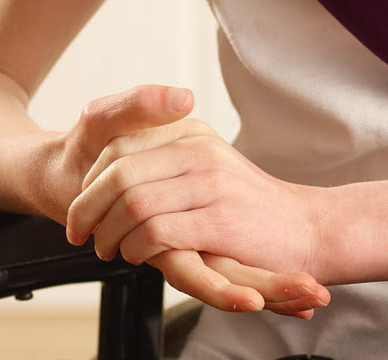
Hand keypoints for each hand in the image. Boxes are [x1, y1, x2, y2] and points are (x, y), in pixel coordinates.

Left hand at [59, 85, 328, 316]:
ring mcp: (211, 182)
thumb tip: (110, 170)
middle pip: (119, 172)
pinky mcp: (219, 219)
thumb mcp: (206, 165)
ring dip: (109, 234)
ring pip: (133, 202)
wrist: (305, 227)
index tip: (82, 207)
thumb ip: (165, 158)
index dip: (91, 179)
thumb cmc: (248, 204)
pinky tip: (139, 256)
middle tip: (83, 235)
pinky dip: (136, 248)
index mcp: (192, 131)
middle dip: (88, 208)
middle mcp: (200, 148)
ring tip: (110, 250)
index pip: (119, 143)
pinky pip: (156, 231)